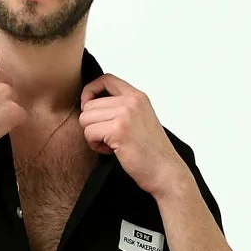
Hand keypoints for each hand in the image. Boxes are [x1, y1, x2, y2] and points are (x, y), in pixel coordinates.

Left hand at [78, 74, 186, 196]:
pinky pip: (89, 133)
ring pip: (85, 119)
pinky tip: (110, 151)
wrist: (165, 171)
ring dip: (92, 135)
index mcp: (137, 96)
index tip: (89, 107)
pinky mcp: (118, 130)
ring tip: (110, 144)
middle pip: (89, 104)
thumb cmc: (152, 152)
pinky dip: (95, 145)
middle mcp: (131, 101)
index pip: (106, 79)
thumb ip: (122, 108)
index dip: (90, 91)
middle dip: (91, 124)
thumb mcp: (141, 119)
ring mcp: (125, 114)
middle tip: (107, 137)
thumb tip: (92, 105)